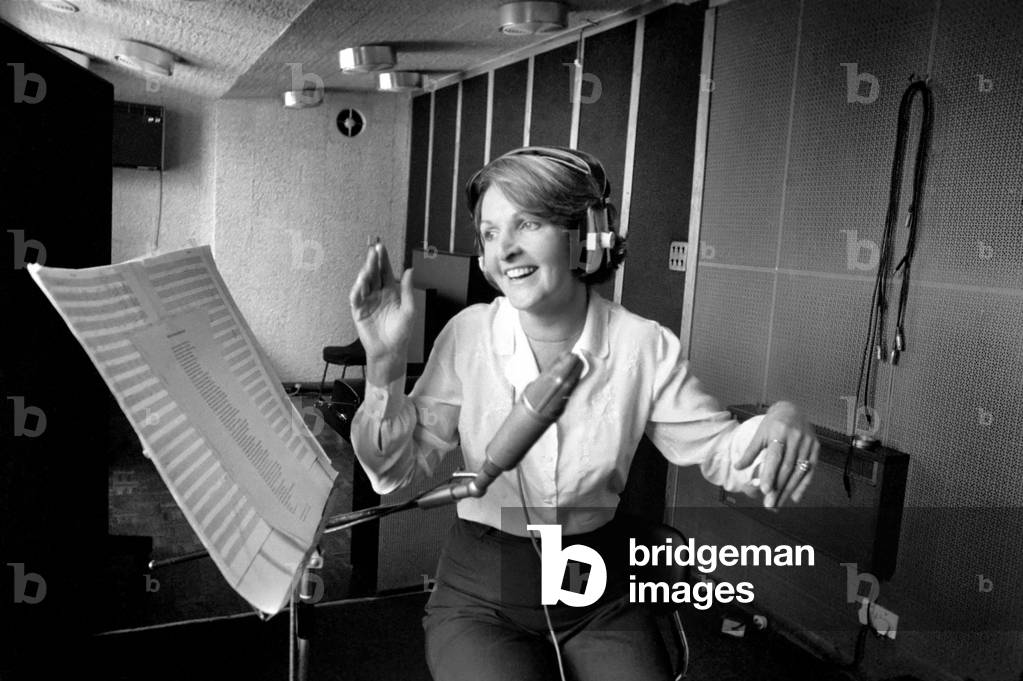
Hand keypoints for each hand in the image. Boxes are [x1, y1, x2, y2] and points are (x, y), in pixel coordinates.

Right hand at [348, 242, 413, 362]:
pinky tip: (360, 281)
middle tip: (373, 250)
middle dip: (372, 262)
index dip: (383, 259)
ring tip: (368, 265)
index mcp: (391, 291)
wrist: (391, 350)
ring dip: (365, 273)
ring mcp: (367, 301)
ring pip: (364, 283)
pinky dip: (357, 289)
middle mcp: (378, 294)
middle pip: (373, 274)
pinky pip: (356, 298)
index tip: (381, 247)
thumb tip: (410, 270)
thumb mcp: (409, 309)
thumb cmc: (402, 332)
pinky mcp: (358, 311)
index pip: (385, 271)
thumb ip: (407, 290)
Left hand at [733, 401, 819, 508]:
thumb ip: (750, 452)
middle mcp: (796, 438)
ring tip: (778, 504)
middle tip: (770, 504)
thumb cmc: (773, 424)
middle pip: (787, 468)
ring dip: (789, 490)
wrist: (792, 410)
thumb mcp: (760, 434)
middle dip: (778, 488)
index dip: (770, 474)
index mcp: (779, 432)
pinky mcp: (816, 448)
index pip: (775, 457)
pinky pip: (811, 470)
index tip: (765, 490)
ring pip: (799, 471)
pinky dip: (803, 485)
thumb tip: (737, 467)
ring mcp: (808, 443)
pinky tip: (795, 497)